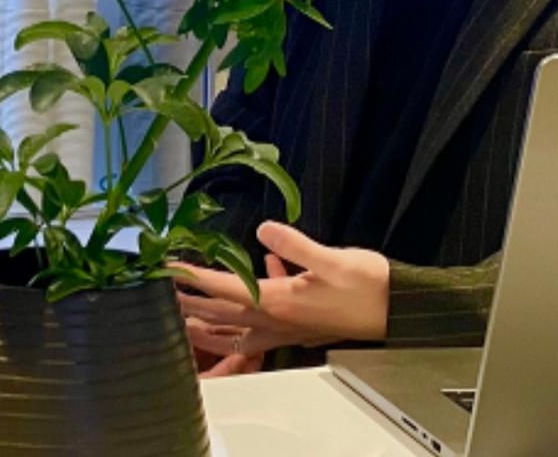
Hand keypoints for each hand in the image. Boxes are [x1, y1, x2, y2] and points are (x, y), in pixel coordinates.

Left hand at [177, 221, 388, 369]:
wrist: (398, 311)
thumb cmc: (369, 286)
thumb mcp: (333, 258)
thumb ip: (295, 244)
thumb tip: (264, 228)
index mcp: (279, 302)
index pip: (223, 289)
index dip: (191, 278)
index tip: (165, 268)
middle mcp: (277, 320)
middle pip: (220, 315)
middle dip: (187, 305)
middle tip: (159, 294)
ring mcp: (286, 328)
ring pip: (234, 328)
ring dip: (207, 320)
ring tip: (184, 310)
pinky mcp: (298, 326)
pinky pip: (259, 324)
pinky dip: (245, 309)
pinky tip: (253, 276)